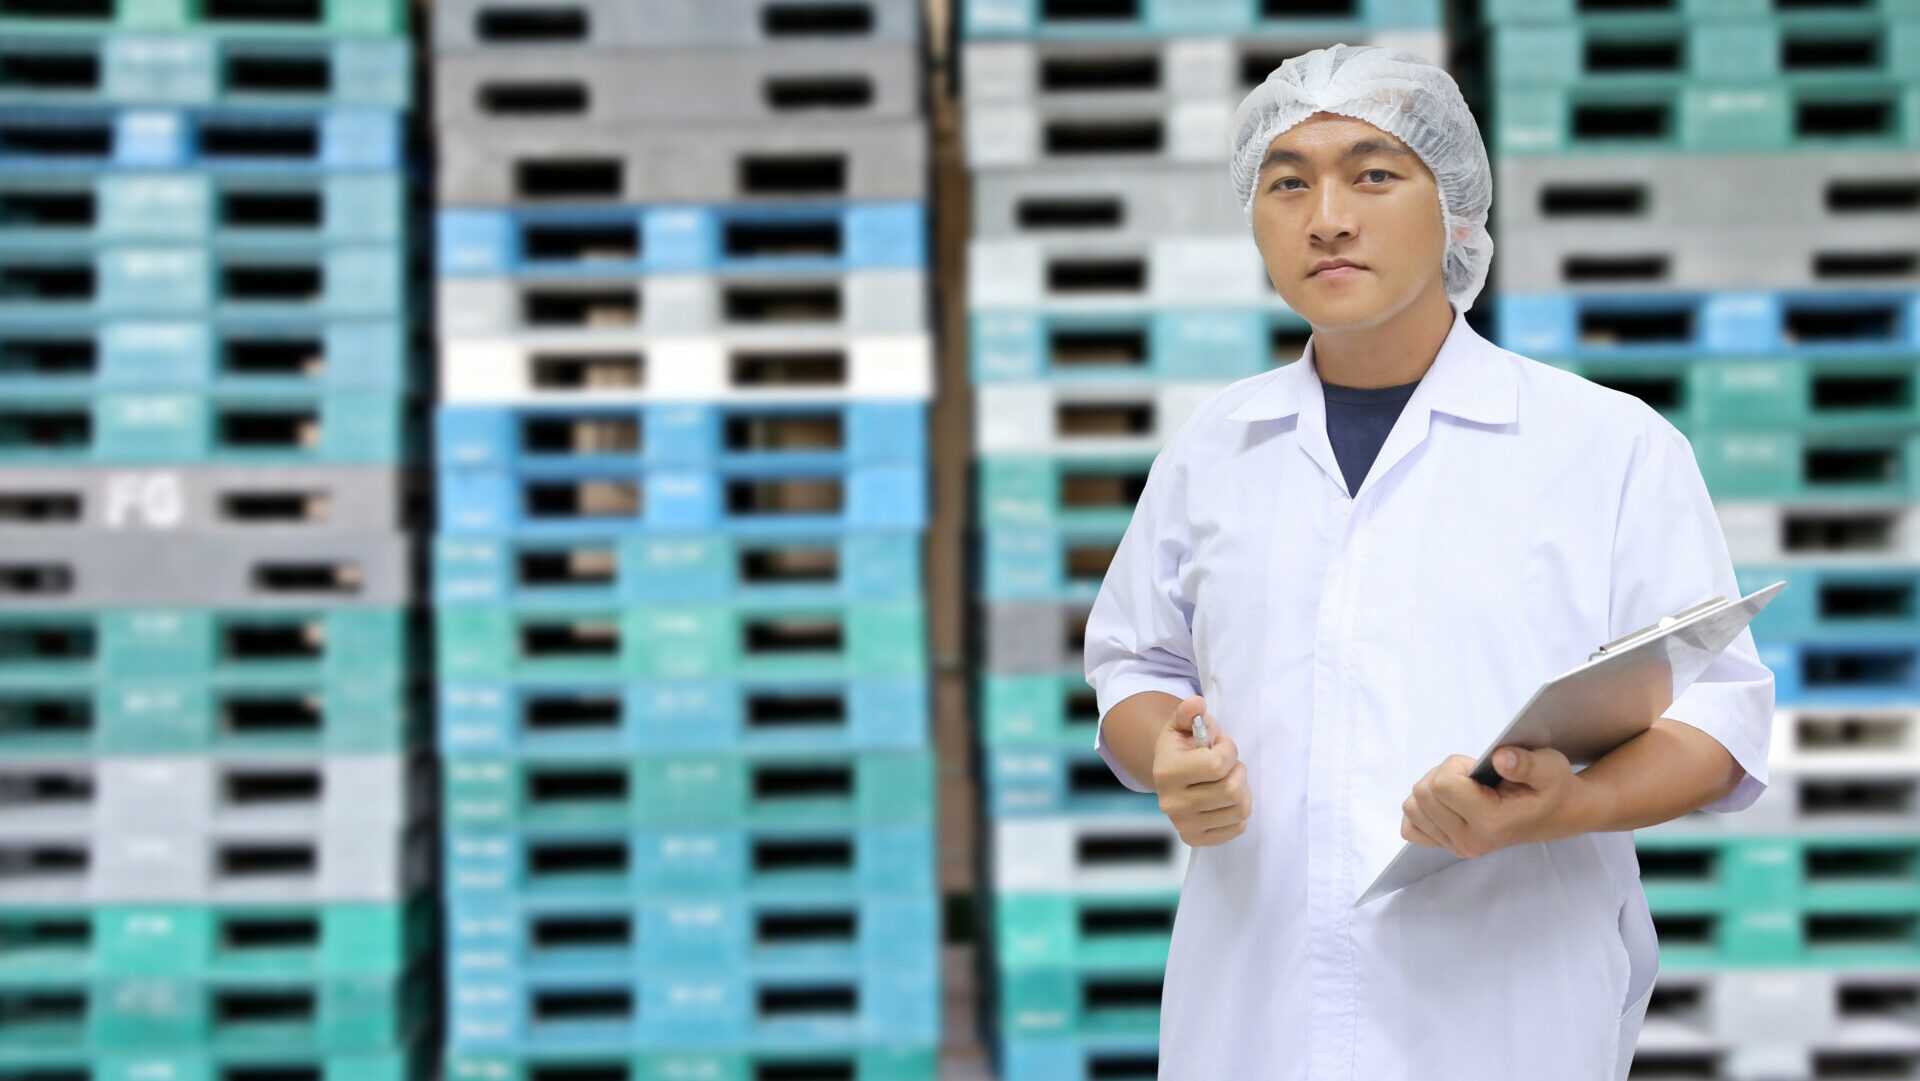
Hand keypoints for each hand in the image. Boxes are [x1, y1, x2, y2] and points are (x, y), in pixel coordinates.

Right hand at [1151, 695, 1249, 846]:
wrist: (1169, 775)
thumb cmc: (1182, 747)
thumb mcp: (1181, 724)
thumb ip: (1189, 712)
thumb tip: (1197, 704)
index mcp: (1166, 772)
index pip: (1217, 765)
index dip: (1229, 750)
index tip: (1221, 745)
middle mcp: (1172, 803)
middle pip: (1232, 790)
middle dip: (1237, 771)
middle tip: (1226, 765)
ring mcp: (1184, 825)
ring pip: (1240, 809)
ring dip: (1241, 790)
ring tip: (1227, 780)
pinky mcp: (1195, 839)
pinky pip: (1238, 827)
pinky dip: (1238, 811)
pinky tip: (1224, 800)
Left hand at [1400, 746, 1591, 858]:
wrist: (1558, 813)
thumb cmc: (1552, 787)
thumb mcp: (1550, 767)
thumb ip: (1526, 763)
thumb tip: (1500, 759)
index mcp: (1492, 822)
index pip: (1442, 785)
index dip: (1456, 766)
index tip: (1479, 768)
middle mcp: (1470, 841)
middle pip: (1422, 794)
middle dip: (1443, 774)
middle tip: (1473, 777)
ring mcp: (1457, 847)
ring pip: (1412, 807)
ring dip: (1433, 789)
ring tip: (1465, 788)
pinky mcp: (1448, 846)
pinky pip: (1411, 826)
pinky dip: (1423, 809)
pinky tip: (1449, 802)